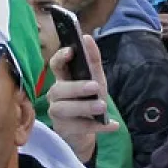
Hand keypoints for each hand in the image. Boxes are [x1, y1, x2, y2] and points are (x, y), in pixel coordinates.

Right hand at [46, 35, 118, 162]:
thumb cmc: (88, 100)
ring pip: (63, 109)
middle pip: (58, 89)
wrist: (87, 130)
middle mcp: (55, 95)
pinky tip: (112, 125)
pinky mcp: (63, 130)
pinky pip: (78, 128)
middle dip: (76, 87)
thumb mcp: (95, 79)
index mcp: (62, 79)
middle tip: (95, 87)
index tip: (72, 51)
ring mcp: (56, 113)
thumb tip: (87, 37)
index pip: (55, 65)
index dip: (60, 57)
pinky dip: (97, 126)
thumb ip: (92, 61)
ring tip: (102, 106)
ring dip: (84, 107)